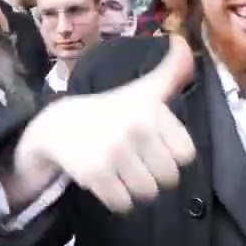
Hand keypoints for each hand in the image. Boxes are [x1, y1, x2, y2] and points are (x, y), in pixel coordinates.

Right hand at [13, 34, 197, 212]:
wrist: (59, 126)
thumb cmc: (113, 111)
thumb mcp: (144, 91)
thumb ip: (172, 72)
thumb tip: (182, 41)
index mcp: (152, 109)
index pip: (186, 154)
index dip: (170, 153)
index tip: (153, 143)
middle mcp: (136, 127)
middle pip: (169, 178)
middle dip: (154, 174)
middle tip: (135, 160)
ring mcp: (114, 151)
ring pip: (148, 194)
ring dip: (136, 189)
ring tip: (122, 171)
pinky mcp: (95, 173)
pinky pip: (124, 204)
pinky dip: (118, 201)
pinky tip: (108, 182)